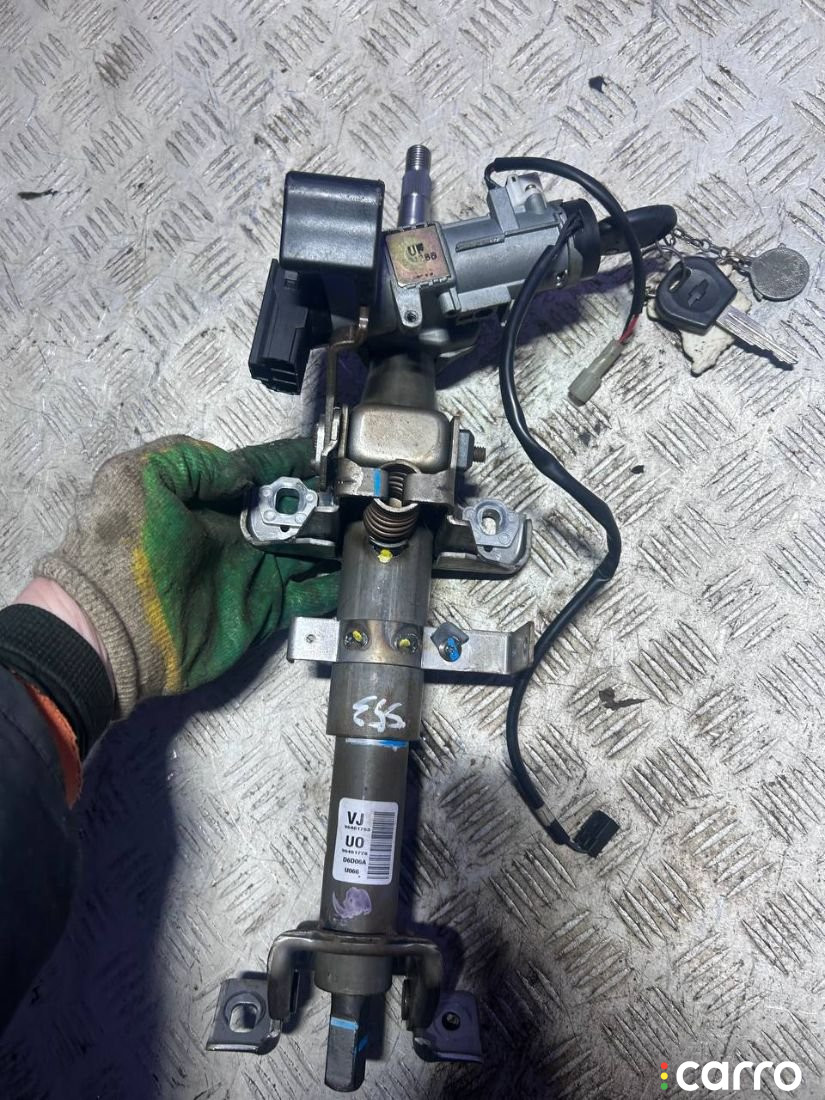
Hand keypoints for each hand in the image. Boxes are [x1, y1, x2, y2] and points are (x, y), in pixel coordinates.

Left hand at [34, 436, 337, 716]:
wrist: (110, 628)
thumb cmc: (123, 547)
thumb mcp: (141, 477)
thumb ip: (196, 461)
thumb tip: (246, 471)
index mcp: (210, 500)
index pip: (260, 474)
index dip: (292, 463)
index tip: (326, 456)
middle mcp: (236, 535)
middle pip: (293, 514)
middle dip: (324, 503)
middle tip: (359, 495)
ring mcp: (251, 575)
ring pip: (308, 553)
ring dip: (336, 542)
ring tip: (370, 530)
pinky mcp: (261, 614)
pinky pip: (306, 598)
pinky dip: (332, 588)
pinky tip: (359, 573)